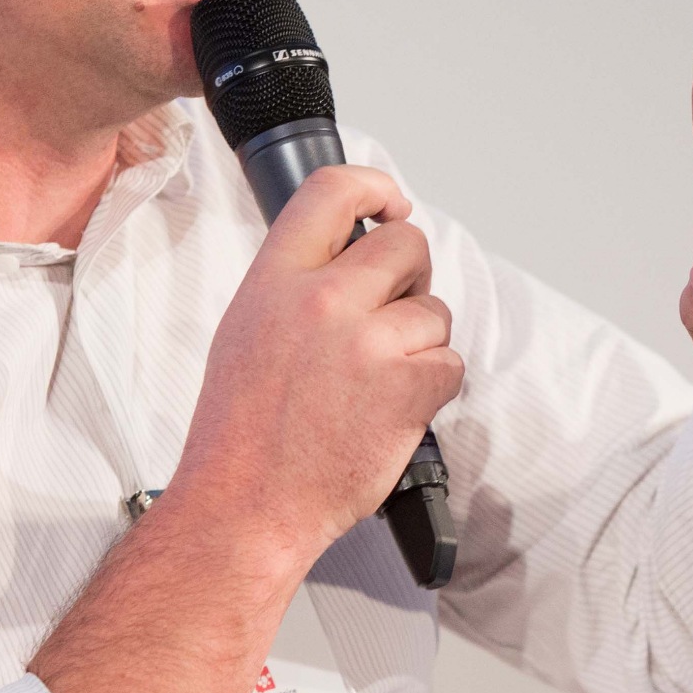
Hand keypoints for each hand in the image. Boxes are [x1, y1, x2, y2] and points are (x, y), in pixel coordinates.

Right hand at [177, 165, 464, 563]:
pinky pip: (450, 362)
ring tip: (375, 382)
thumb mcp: (246, 328)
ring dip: (420, 344)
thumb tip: (348, 253)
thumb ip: (296, 283)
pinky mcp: (407, 386)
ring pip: (434, 311)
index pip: (332, 192)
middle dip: (411, 276)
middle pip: (407, 244)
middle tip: (392, 312)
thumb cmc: (242, 431)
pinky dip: (432, 387)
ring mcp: (368, 342)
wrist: (246, 506)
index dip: (374, 187)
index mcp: (275, 280)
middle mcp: (322, 300)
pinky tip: (391, 408)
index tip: (391, 202)